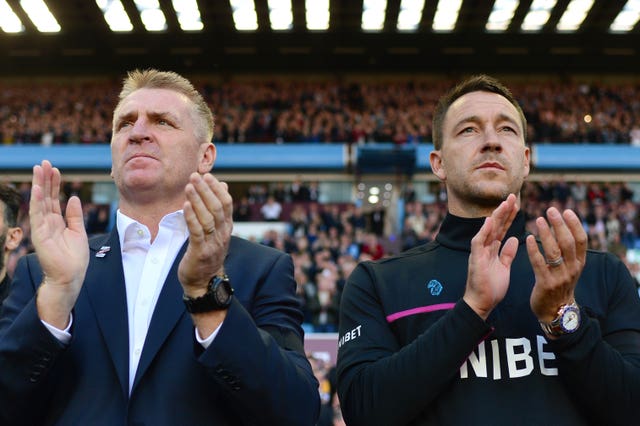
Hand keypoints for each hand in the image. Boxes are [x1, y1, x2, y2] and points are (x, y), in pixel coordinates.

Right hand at [30, 160, 88, 326]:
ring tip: (39, 169)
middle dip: (45, 180)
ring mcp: (42, 228)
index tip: (55, 169)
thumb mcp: (79, 232)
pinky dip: (37, 202)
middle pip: (46, 197)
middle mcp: (48, 222)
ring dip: (39, 185)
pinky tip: (37, 189)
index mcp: (57, 222)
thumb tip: (74, 198)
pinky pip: (37, 215)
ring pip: (40, 202)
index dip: (55, 184)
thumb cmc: (74, 258)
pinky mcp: (39, 235)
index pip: (54, 199)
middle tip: (44, 162)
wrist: (70, 277)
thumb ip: (75, 215)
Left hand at [178, 173, 232, 297]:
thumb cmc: (207, 252)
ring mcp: (213, 243)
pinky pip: (197, 232)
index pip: (226, 203)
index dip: (217, 189)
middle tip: (195, 176)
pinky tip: (185, 206)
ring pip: (208, 218)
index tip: (207, 176)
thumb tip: (223, 185)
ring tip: (189, 186)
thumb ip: (218, 208)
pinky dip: (192, 217)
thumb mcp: (216, 230)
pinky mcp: (201, 252)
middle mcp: (223, 234)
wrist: (204, 281)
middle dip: (206, 190)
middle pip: (217, 208)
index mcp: (227, 227)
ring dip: (198, 200)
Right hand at [463, 194, 518, 319]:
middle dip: (504, 211)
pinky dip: (484, 231)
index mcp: (493, 249)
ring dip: (496, 216)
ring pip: (488, 230)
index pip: (502, 229)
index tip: (517, 204)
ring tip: (505, 203)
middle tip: (513, 195)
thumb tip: (513, 239)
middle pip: (496, 225)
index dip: (509, 217)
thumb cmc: (491, 288)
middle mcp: (485, 248)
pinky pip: (479, 242)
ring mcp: (479, 252)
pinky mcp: (476, 259)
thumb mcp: (504, 267)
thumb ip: (507, 253)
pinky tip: (490, 220)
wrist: (482, 303)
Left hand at [527, 207, 586, 322]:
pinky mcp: (546, 284)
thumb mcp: (570, 267)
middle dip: (560, 225)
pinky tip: (528, 239)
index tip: (566, 211)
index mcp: (579, 263)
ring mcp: (560, 277)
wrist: (555, 310)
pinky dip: (533, 250)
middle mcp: (572, 268)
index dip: (575, 224)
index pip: (581, 240)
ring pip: (554, 251)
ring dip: (546, 234)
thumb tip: (565, 226)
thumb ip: (569, 251)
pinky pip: (539, 264)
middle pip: (568, 242)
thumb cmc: (560, 284)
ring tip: (538, 220)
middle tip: (551, 210)